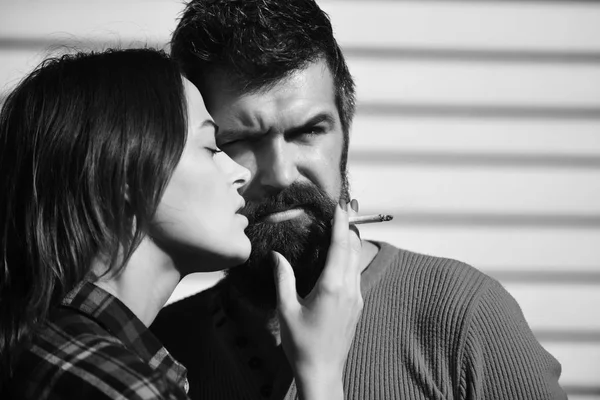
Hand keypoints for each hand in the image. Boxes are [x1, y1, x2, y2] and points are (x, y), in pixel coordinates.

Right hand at [273, 199, 362, 399]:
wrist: (323, 372)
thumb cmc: (301, 344)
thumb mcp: (286, 309)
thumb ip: (283, 278)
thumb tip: (276, 255)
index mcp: (332, 286)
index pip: (340, 246)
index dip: (340, 223)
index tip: (341, 205)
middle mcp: (349, 288)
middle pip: (354, 248)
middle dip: (350, 226)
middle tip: (346, 207)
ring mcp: (356, 297)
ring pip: (357, 261)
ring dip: (351, 241)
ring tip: (345, 225)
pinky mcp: (357, 305)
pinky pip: (356, 273)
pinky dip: (351, 257)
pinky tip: (342, 255)